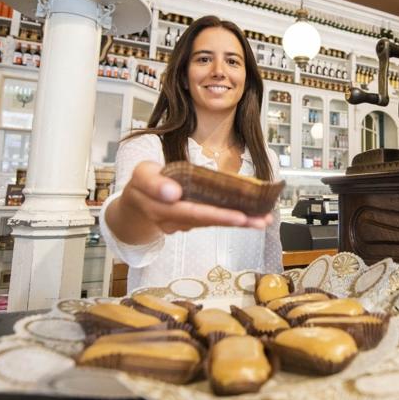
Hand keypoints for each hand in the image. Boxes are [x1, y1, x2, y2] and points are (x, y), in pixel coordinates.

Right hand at [119, 161, 272, 234]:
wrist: (135, 206)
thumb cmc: (142, 184)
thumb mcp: (140, 175)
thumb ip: (153, 182)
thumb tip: (173, 192)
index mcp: (159, 206)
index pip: (189, 211)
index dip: (214, 214)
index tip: (237, 216)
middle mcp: (173, 220)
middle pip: (205, 220)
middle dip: (233, 221)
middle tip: (258, 221)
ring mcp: (183, 224)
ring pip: (212, 223)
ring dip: (239, 223)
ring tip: (263, 219)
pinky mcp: (192, 222)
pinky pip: (213, 220)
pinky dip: (233, 219)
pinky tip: (255, 217)